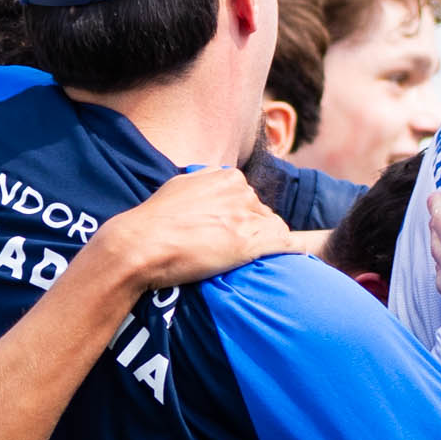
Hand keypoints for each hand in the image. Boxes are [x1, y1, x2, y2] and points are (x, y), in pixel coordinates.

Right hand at [80, 167, 294, 293]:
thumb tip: (212, 186)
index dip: (239, 220)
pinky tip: (299, 259)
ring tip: (240, 262)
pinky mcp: (253, 242)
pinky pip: (290, 244)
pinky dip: (297, 250)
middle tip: (227, 253)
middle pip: (262, 215)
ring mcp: (248, 217)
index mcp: (227, 176)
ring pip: (275, 230)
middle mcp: (242, 192)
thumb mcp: (179, 186)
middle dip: (251, 232)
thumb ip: (203, 184)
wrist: (141, 245)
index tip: (225, 236)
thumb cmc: (154, 220)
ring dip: (263, 246)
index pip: (249, 199)